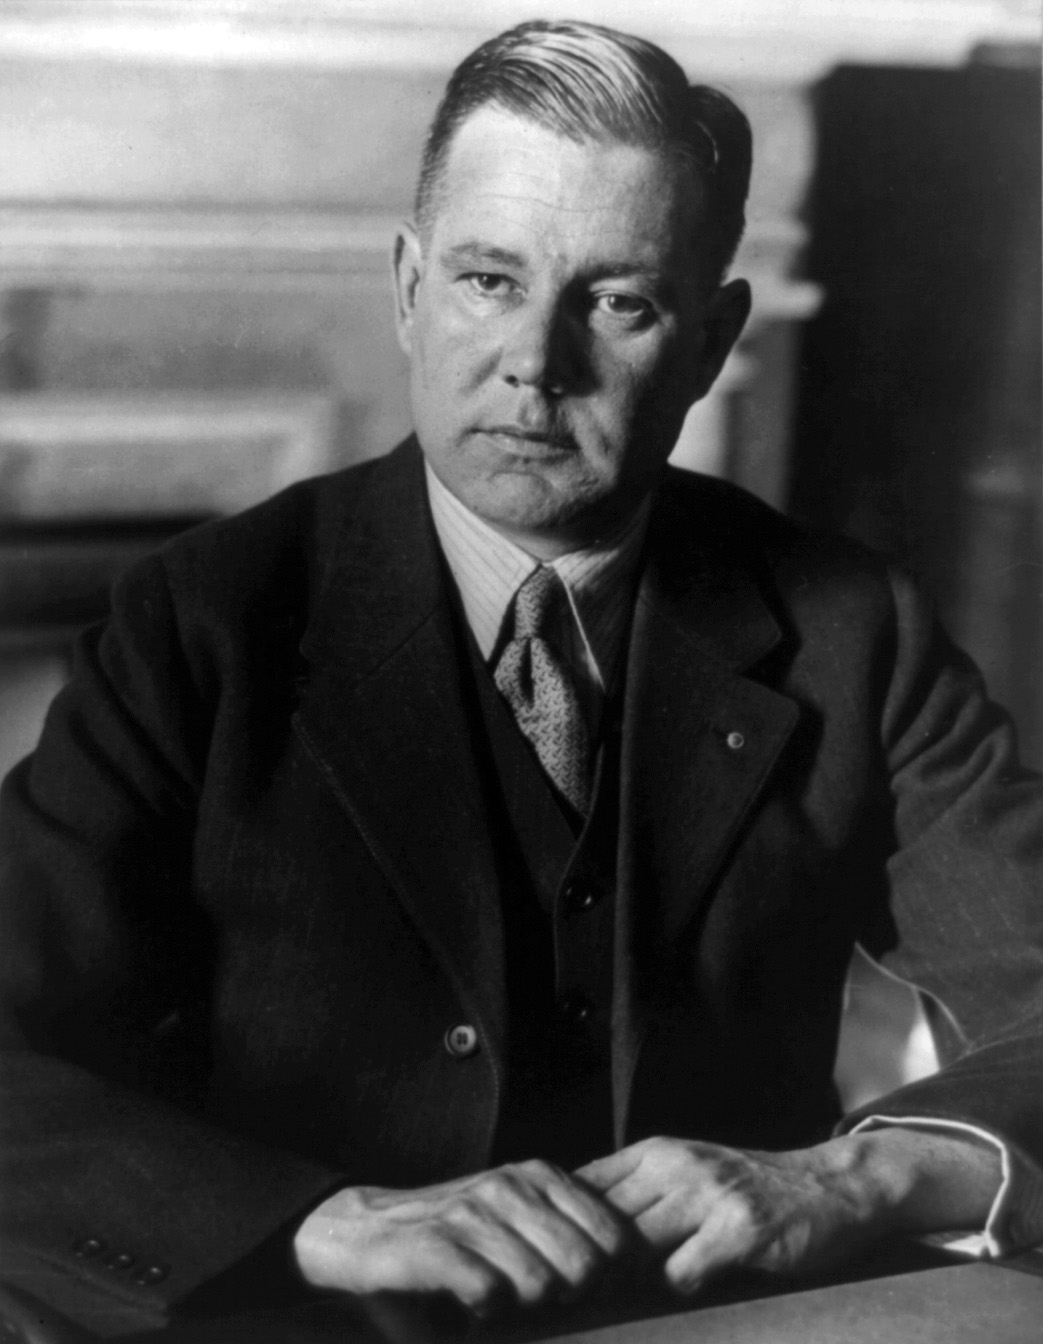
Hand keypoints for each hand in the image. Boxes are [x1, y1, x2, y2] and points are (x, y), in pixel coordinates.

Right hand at [292, 1159, 627, 1316]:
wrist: (361, 1236)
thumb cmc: (454, 1239)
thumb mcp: (517, 1222)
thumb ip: (569, 1237)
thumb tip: (637, 1269)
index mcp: (540, 1177)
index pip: (616, 1237)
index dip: (609, 1276)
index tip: (578, 1290)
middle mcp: (510, 1186)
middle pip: (585, 1266)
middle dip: (569, 1296)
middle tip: (536, 1299)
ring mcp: (473, 1212)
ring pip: (540, 1282)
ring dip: (524, 1306)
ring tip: (501, 1298)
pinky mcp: (434, 1245)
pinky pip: (490, 1292)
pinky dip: (486, 1309)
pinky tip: (472, 1304)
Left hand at [577, 1129, 1000, 1294]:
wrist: (829, 1184)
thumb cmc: (744, 1187)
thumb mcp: (684, 1170)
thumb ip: (635, 1191)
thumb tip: (571, 1227)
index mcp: (655, 1151)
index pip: (584, 1185)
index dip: (564, 1226)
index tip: (558, 1258)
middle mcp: (676, 1165)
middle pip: (602, 1220)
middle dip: (590, 1260)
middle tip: (585, 1289)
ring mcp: (709, 1194)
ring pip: (635, 1244)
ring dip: (628, 1276)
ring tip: (634, 1288)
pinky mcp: (740, 1229)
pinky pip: (681, 1271)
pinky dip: (678, 1285)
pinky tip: (694, 1281)